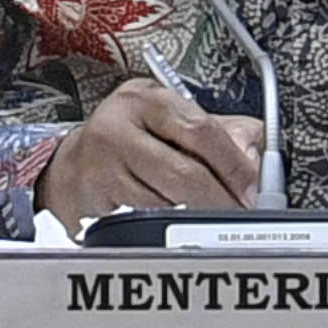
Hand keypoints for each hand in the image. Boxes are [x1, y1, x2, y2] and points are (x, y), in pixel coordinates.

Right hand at [38, 80, 266, 222]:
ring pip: (167, 203)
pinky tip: (174, 225)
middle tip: (239, 214)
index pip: (200, 129)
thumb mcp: (173, 121)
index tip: (253, 188)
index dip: (233, 163)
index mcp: (147, 99)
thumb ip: (222, 132)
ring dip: (196, 219)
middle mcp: (120, 125)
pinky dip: (167, 228)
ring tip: (210, 221)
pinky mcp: (95, 200)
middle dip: (220, 199)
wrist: (74, 168)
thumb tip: (254, 158)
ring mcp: (103, 164)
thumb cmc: (132, 143)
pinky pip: (145, 221)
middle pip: (184, 172)